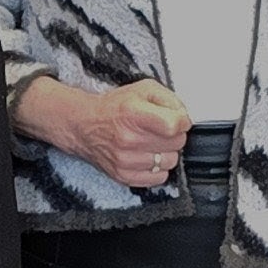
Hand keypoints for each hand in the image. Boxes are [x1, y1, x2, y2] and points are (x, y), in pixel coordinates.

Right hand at [18, 73, 190, 190]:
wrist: (83, 125)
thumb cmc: (112, 108)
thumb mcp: (142, 89)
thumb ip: (168, 98)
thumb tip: (184, 115)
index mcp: (134, 114)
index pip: (175, 125)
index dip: (182, 121)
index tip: (177, 120)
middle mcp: (129, 138)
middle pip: (176, 143)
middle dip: (173, 135)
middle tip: (161, 130)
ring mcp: (126, 160)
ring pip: (169, 162)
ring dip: (165, 152)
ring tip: (153, 143)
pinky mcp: (124, 175)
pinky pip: (158, 178)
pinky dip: (157, 168)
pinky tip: (148, 156)